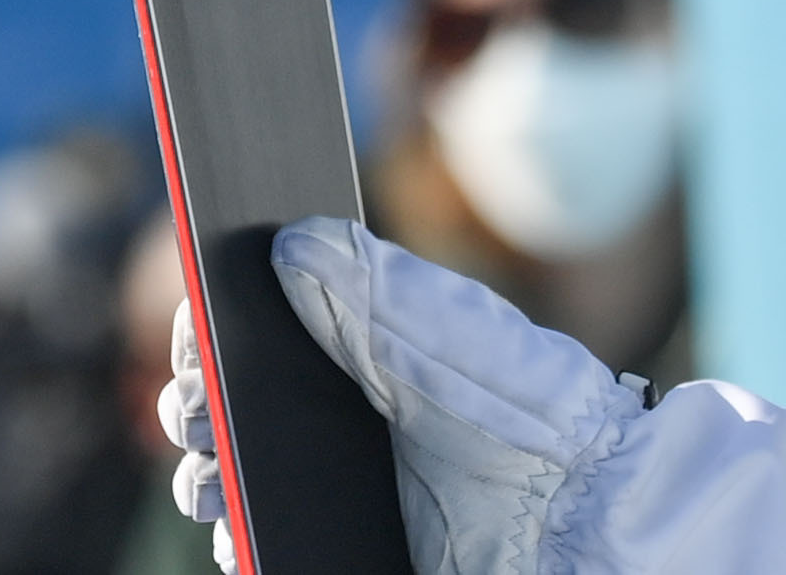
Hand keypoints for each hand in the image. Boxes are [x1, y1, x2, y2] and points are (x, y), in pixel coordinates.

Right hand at [169, 221, 785, 574]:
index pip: (257, 337)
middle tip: (195, 409)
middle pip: (230, 413)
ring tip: (211, 476)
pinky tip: (237, 527)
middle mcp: (344, 430)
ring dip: (204, 478)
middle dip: (193, 406)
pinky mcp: (340, 554)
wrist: (592, 525)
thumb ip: (380, 292)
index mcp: (363, 362)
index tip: (195, 334)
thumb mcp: (461, 338)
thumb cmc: (538, 421)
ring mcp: (340, 500)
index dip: (212, 334)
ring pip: (236, 488)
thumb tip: (293, 241)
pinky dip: (240, 540)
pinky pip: (266, 549)